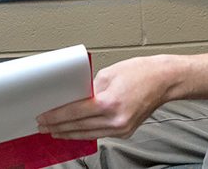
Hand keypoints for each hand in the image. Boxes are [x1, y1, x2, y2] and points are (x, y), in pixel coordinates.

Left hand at [36, 56, 170, 139]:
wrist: (164, 80)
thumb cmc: (140, 72)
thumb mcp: (107, 74)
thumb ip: (88, 89)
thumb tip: (73, 99)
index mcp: (109, 103)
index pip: (74, 113)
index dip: (55, 116)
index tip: (43, 117)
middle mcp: (116, 120)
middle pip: (78, 127)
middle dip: (58, 127)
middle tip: (43, 127)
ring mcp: (122, 128)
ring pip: (88, 135)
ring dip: (69, 133)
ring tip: (55, 132)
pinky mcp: (126, 131)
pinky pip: (99, 134)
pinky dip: (85, 133)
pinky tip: (75, 132)